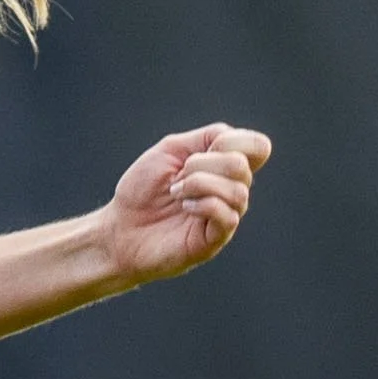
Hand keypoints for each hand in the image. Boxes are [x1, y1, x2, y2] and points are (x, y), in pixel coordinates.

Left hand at [101, 123, 270, 280]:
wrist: (119, 229)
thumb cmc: (141, 190)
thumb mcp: (170, 150)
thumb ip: (205, 138)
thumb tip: (232, 139)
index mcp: (222, 167)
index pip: (258, 147)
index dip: (236, 141)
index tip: (204, 148)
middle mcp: (230, 190)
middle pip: (242, 165)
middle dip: (205, 163)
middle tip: (179, 175)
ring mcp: (225, 216)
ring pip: (238, 191)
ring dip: (199, 184)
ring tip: (175, 192)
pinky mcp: (215, 240)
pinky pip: (228, 216)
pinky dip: (204, 204)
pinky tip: (185, 207)